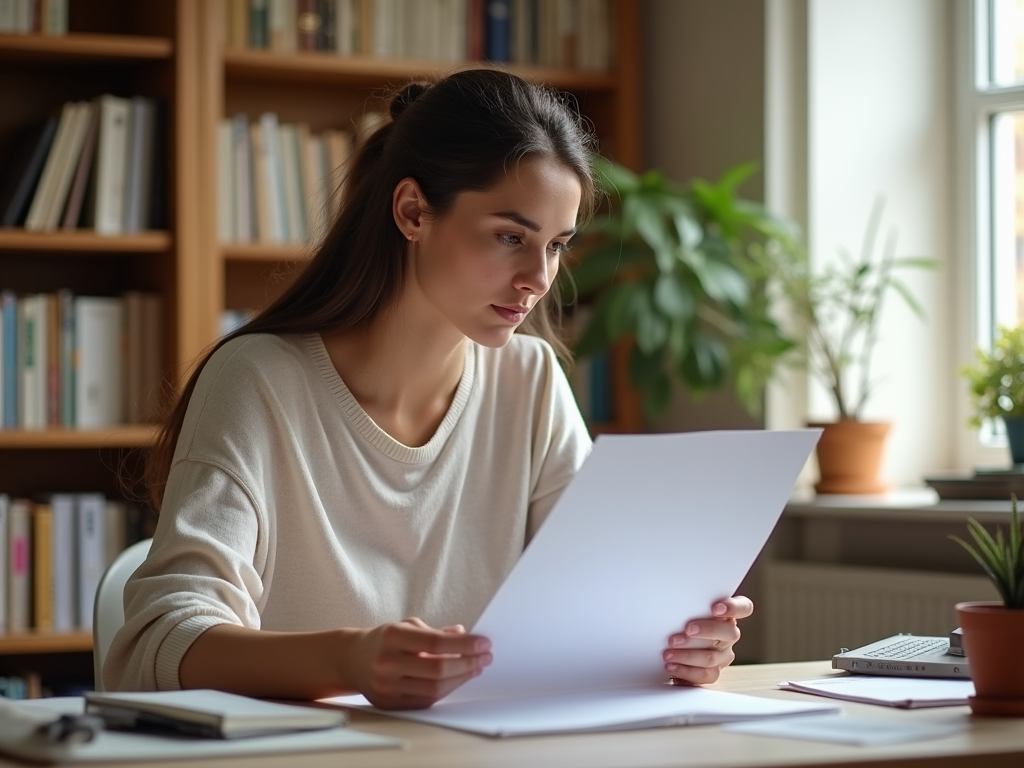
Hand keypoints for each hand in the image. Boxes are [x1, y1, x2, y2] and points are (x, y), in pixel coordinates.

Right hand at [348, 618, 491, 709]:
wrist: (352, 659)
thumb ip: (437, 631)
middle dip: (467, 663)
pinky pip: (426, 700)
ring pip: (434, 688)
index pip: (435, 642)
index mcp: (392, 637)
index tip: (484, 643)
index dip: (464, 645)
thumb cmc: (385, 639)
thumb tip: (465, 635)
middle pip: (437, 669)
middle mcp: (387, 662)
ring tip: (475, 668)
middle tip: (486, 657)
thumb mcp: (407, 626)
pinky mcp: (389, 704)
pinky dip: (446, 690)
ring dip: (461, 678)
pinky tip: (457, 679)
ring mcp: (387, 686)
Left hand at [662, 596, 752, 685]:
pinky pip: (704, 675)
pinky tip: (672, 666)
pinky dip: (685, 671)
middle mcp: (729, 635)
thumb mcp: (687, 609)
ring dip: (688, 654)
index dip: (733, 607)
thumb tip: (674, 600)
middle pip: (729, 633)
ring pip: (712, 657)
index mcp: (728, 614)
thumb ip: (690, 605)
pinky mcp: (713, 672)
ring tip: (669, 652)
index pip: (743, 607)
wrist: (673, 646)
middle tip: (687, 629)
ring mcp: (723, 655)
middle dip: (707, 630)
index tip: (716, 608)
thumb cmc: (681, 620)